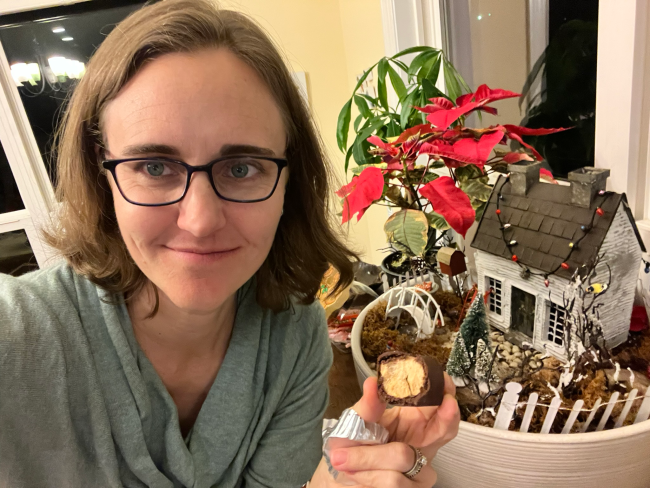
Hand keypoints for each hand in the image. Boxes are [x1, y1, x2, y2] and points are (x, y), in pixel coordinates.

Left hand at [313, 373, 458, 486]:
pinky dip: (369, 474)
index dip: (446, 394)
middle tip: (443, 405)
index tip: (445, 387)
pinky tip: (357, 473)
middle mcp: (423, 442)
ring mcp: (421, 469)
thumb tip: (373, 382)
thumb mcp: (356, 421)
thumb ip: (368, 405)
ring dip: (369, 457)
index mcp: (414, 419)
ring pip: (404, 456)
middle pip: (446, 429)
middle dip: (445, 417)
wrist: (341, 477)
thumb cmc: (352, 446)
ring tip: (346, 458)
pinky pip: (394, 479)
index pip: (440, 404)